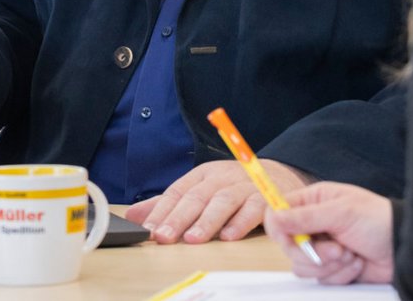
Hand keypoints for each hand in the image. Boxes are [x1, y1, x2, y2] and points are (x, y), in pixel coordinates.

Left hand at [124, 159, 307, 244]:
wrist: (279, 176)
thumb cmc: (233, 187)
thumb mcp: (201, 189)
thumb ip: (169, 204)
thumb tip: (133, 215)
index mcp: (203, 174)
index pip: (178, 191)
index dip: (162, 210)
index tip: (148, 229)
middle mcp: (222, 177)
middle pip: (198, 196)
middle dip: (179, 218)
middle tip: (164, 237)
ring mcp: (244, 186)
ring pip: (223, 201)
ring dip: (207, 221)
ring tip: (192, 239)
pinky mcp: (266, 198)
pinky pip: (253, 209)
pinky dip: (241, 222)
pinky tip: (228, 237)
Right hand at [264, 182, 393, 284]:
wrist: (404, 249)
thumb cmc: (378, 220)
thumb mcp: (341, 213)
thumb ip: (305, 216)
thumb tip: (274, 216)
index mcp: (314, 202)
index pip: (279, 212)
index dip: (279, 227)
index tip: (288, 238)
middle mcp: (314, 224)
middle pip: (287, 245)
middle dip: (312, 252)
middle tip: (336, 250)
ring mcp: (322, 248)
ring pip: (302, 265)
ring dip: (329, 264)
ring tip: (350, 254)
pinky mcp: (331, 268)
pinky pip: (321, 278)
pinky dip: (340, 274)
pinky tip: (357, 263)